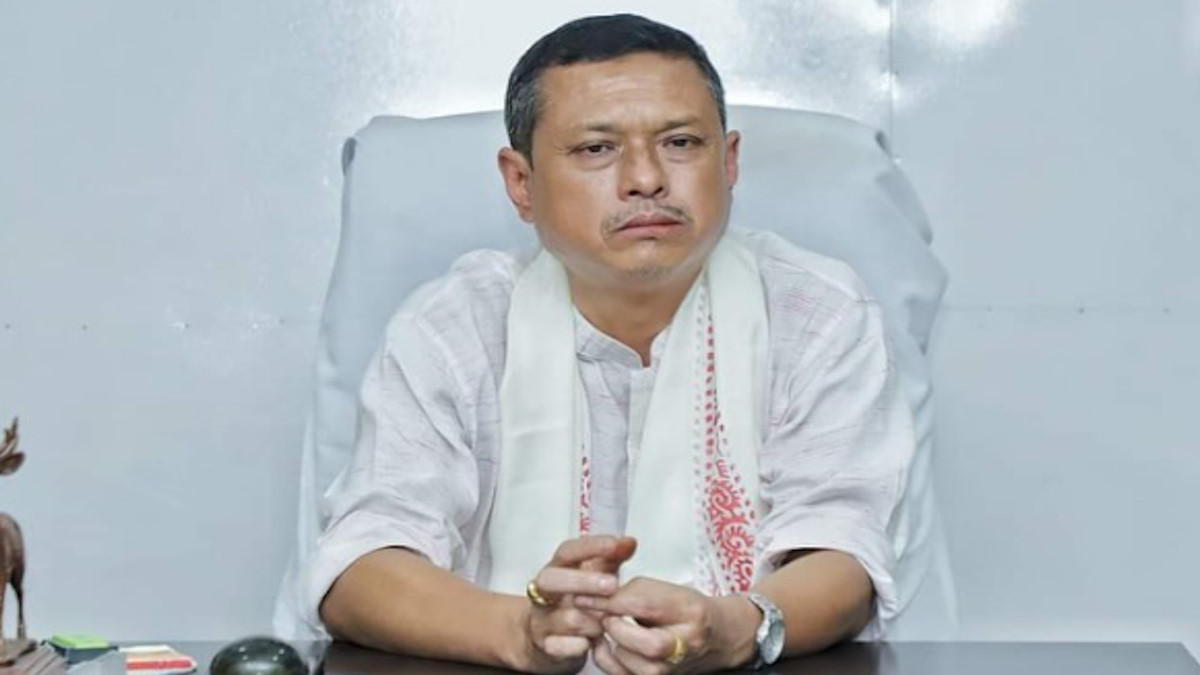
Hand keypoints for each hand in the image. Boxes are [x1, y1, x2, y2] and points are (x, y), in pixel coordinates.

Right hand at [520, 535, 637, 672]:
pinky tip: (591, 641)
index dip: (590, 546)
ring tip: (606, 623)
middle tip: (613, 585)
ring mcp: (541, 619)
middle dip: (583, 581)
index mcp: (556, 569)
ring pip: (567, 618)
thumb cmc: (573, 601)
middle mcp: (543, 592)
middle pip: (551, 579)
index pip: (567, 551)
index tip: (615, 544)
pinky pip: (562, 646)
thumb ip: (610, 558)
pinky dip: (581, 645)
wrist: (544, 637)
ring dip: (594, 622)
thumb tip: (629, 542)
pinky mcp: (544, 645)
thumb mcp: (591, 576)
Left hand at [576, 577, 758, 674]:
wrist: (716, 638)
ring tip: (608, 627)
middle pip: (648, 644)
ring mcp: (672, 670)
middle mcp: (686, 647)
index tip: (587, 591)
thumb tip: (597, 596)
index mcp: (691, 614)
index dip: (611, 598)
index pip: (645, 605)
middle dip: (617, 626)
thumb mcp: (667, 591)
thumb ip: (633, 591)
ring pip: (632, 662)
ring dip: (611, 642)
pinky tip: (607, 643)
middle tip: (606, 615)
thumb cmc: (689, 611)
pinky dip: (607, 658)